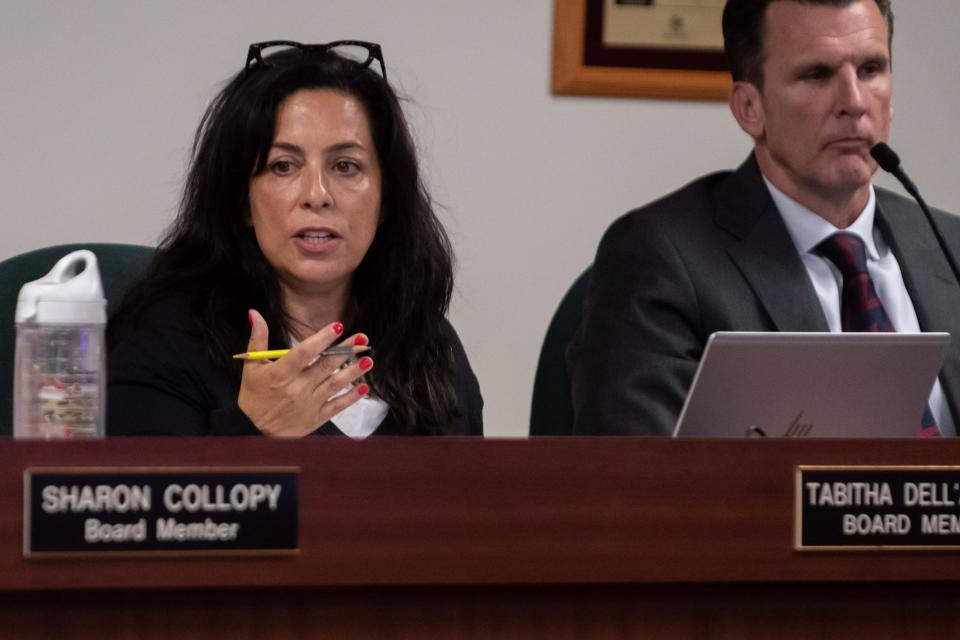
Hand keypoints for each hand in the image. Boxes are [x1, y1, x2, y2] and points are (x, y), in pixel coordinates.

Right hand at [237, 309, 373, 436]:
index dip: (321, 339)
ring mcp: (308, 404)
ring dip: (353, 372)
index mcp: (280, 373)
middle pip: (325, 366)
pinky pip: (337, 406)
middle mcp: (297, 388)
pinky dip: (351, 398)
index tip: (337, 326)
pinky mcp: (316, 418)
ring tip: (368, 359)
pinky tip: (364, 387)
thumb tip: (255, 314)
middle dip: (345, 351)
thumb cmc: (254, 396)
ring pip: (335, 384)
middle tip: (362, 338)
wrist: (253, 431)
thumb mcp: (251, 367)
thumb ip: (257, 339)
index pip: (303, 353)